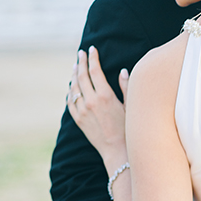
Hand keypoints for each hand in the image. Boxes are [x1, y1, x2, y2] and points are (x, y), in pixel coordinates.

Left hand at [67, 46, 129, 167]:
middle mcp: (91, 102)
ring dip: (74, 76)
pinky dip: (70, 92)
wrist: (117, 150)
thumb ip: (127, 87)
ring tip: (76, 67)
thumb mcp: (131, 106)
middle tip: (81, 54)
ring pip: (74, 88)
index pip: (95, 71)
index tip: (92, 49)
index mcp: (105, 96)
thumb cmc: (128, 128)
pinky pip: (70, 102)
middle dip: (81, 62)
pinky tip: (72, 87)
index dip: (93, 58)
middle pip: (82, 76)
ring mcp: (82, 111)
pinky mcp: (79, 120)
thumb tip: (122, 71)